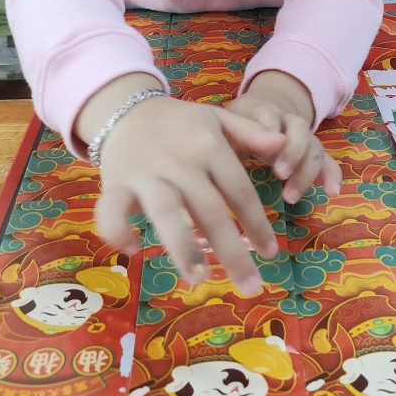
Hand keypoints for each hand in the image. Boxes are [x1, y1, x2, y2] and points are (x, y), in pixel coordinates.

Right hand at [76, 75, 287, 294]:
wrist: (127, 109)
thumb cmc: (180, 122)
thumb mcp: (218, 118)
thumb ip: (251, 131)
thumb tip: (283, 142)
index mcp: (210, 147)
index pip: (239, 191)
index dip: (257, 223)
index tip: (271, 253)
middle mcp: (181, 162)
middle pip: (210, 211)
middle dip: (232, 251)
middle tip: (251, 286)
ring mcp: (147, 174)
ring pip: (166, 213)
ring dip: (183, 248)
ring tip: (199, 279)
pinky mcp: (116, 184)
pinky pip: (112, 210)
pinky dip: (119, 231)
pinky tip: (134, 250)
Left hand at [227, 71, 341, 203]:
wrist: (259, 106)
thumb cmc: (234, 125)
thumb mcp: (223, 126)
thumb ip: (220, 143)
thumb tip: (207, 172)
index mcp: (261, 111)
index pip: (268, 118)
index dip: (268, 134)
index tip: (259, 153)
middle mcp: (286, 120)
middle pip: (298, 129)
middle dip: (292, 153)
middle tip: (280, 177)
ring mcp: (302, 134)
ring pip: (313, 144)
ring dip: (306, 170)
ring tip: (291, 196)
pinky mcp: (311, 148)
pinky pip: (326, 158)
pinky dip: (331, 174)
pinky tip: (332, 192)